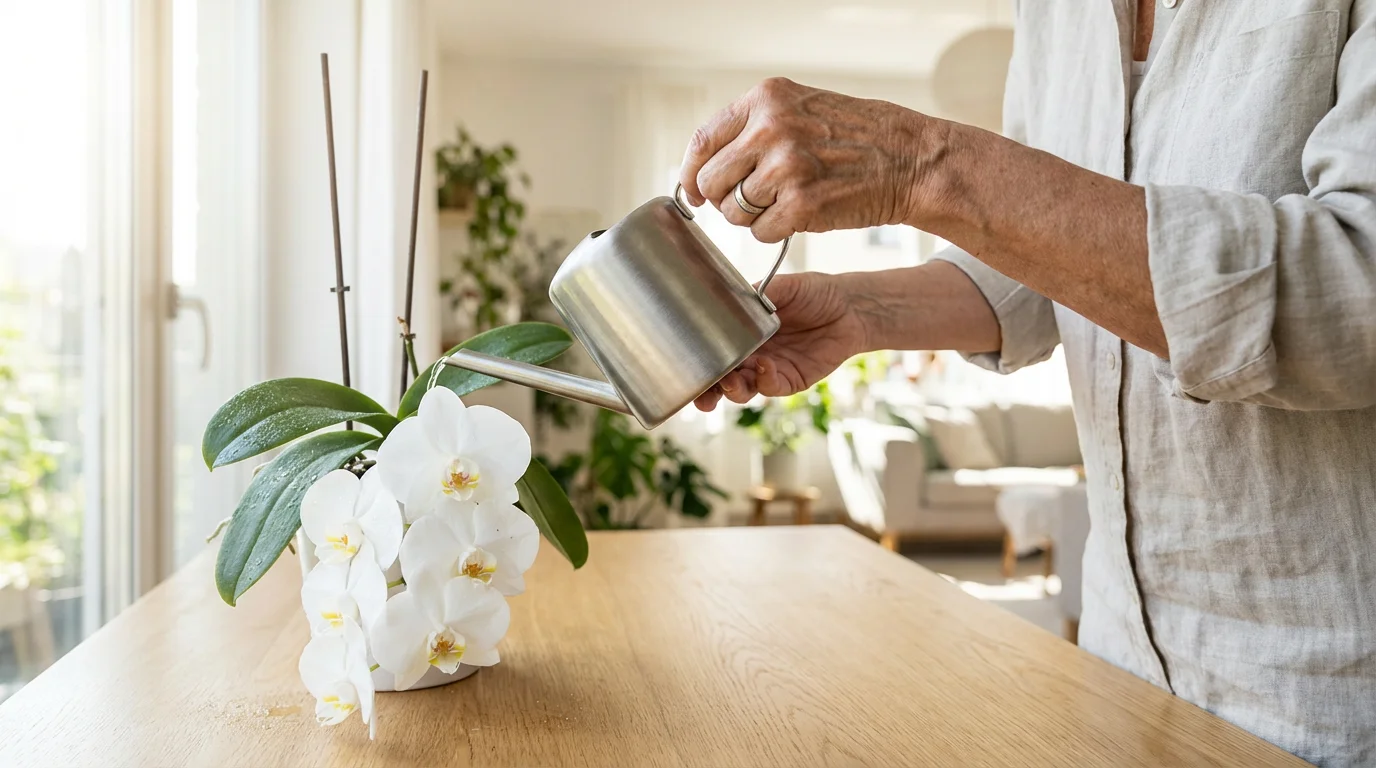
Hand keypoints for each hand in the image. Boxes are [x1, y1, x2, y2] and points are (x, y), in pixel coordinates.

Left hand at [679, 77, 938, 243]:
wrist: (911, 160)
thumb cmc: (858, 138)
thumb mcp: (802, 109)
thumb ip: (754, 128)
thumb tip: (706, 165)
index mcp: (767, 99)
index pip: (704, 141)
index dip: (692, 173)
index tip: (694, 191)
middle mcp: (771, 128)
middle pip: (712, 181)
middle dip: (725, 200)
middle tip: (751, 202)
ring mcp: (785, 167)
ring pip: (734, 212)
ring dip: (754, 218)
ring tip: (787, 202)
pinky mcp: (800, 204)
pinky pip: (762, 232)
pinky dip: (777, 231)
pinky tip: (802, 214)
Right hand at [694, 271, 866, 411]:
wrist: (850, 306)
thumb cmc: (814, 292)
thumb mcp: (782, 286)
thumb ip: (756, 293)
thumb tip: (730, 291)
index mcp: (740, 333)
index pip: (711, 352)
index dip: (696, 365)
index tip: (682, 370)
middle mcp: (750, 355)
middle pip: (720, 380)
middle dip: (707, 390)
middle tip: (701, 392)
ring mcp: (769, 370)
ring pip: (743, 390)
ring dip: (733, 389)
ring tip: (730, 380)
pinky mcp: (791, 380)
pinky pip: (772, 387)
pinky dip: (764, 380)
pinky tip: (764, 366)